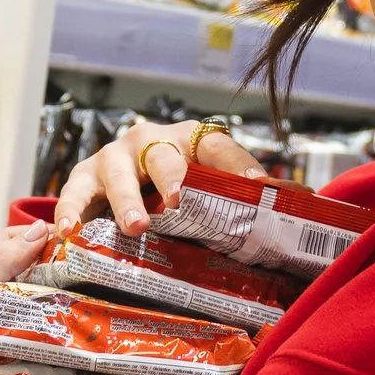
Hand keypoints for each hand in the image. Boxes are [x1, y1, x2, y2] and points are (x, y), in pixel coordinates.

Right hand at [55, 113, 262, 237]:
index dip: (241, 166)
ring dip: (126, 200)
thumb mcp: (211, 190)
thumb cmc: (179, 190)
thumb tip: (306, 205)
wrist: (123, 185)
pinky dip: (69, 212)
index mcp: (193, 140)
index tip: (260, 188)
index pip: (220, 147)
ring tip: (136, 226)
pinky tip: (68, 233)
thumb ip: (250, 197)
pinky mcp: (84, 176)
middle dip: (174, 176)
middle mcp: (152, 140)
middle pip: (164, 155)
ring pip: (119, 173)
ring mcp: (115, 156)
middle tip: (181, 200)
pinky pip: (73, 193)